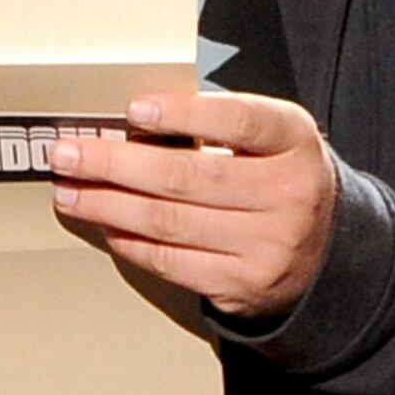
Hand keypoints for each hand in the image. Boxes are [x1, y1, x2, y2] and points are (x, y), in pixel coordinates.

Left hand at [47, 90, 340, 320]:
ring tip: (70, 192)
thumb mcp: (271, 139)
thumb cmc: (278, 180)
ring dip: (108, 204)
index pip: (240, 122)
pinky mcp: (243, 284)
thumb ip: (219, 124)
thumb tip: (130, 125)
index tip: (134, 110)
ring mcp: (267, 244)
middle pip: (188, 176)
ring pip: (169, 221)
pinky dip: (130, 241)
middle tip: (69, 154)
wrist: (325, 252)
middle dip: (115, 164)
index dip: (185, 115)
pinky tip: (105, 224)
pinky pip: (171, 261)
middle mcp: (289, 193)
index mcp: (295, 141)